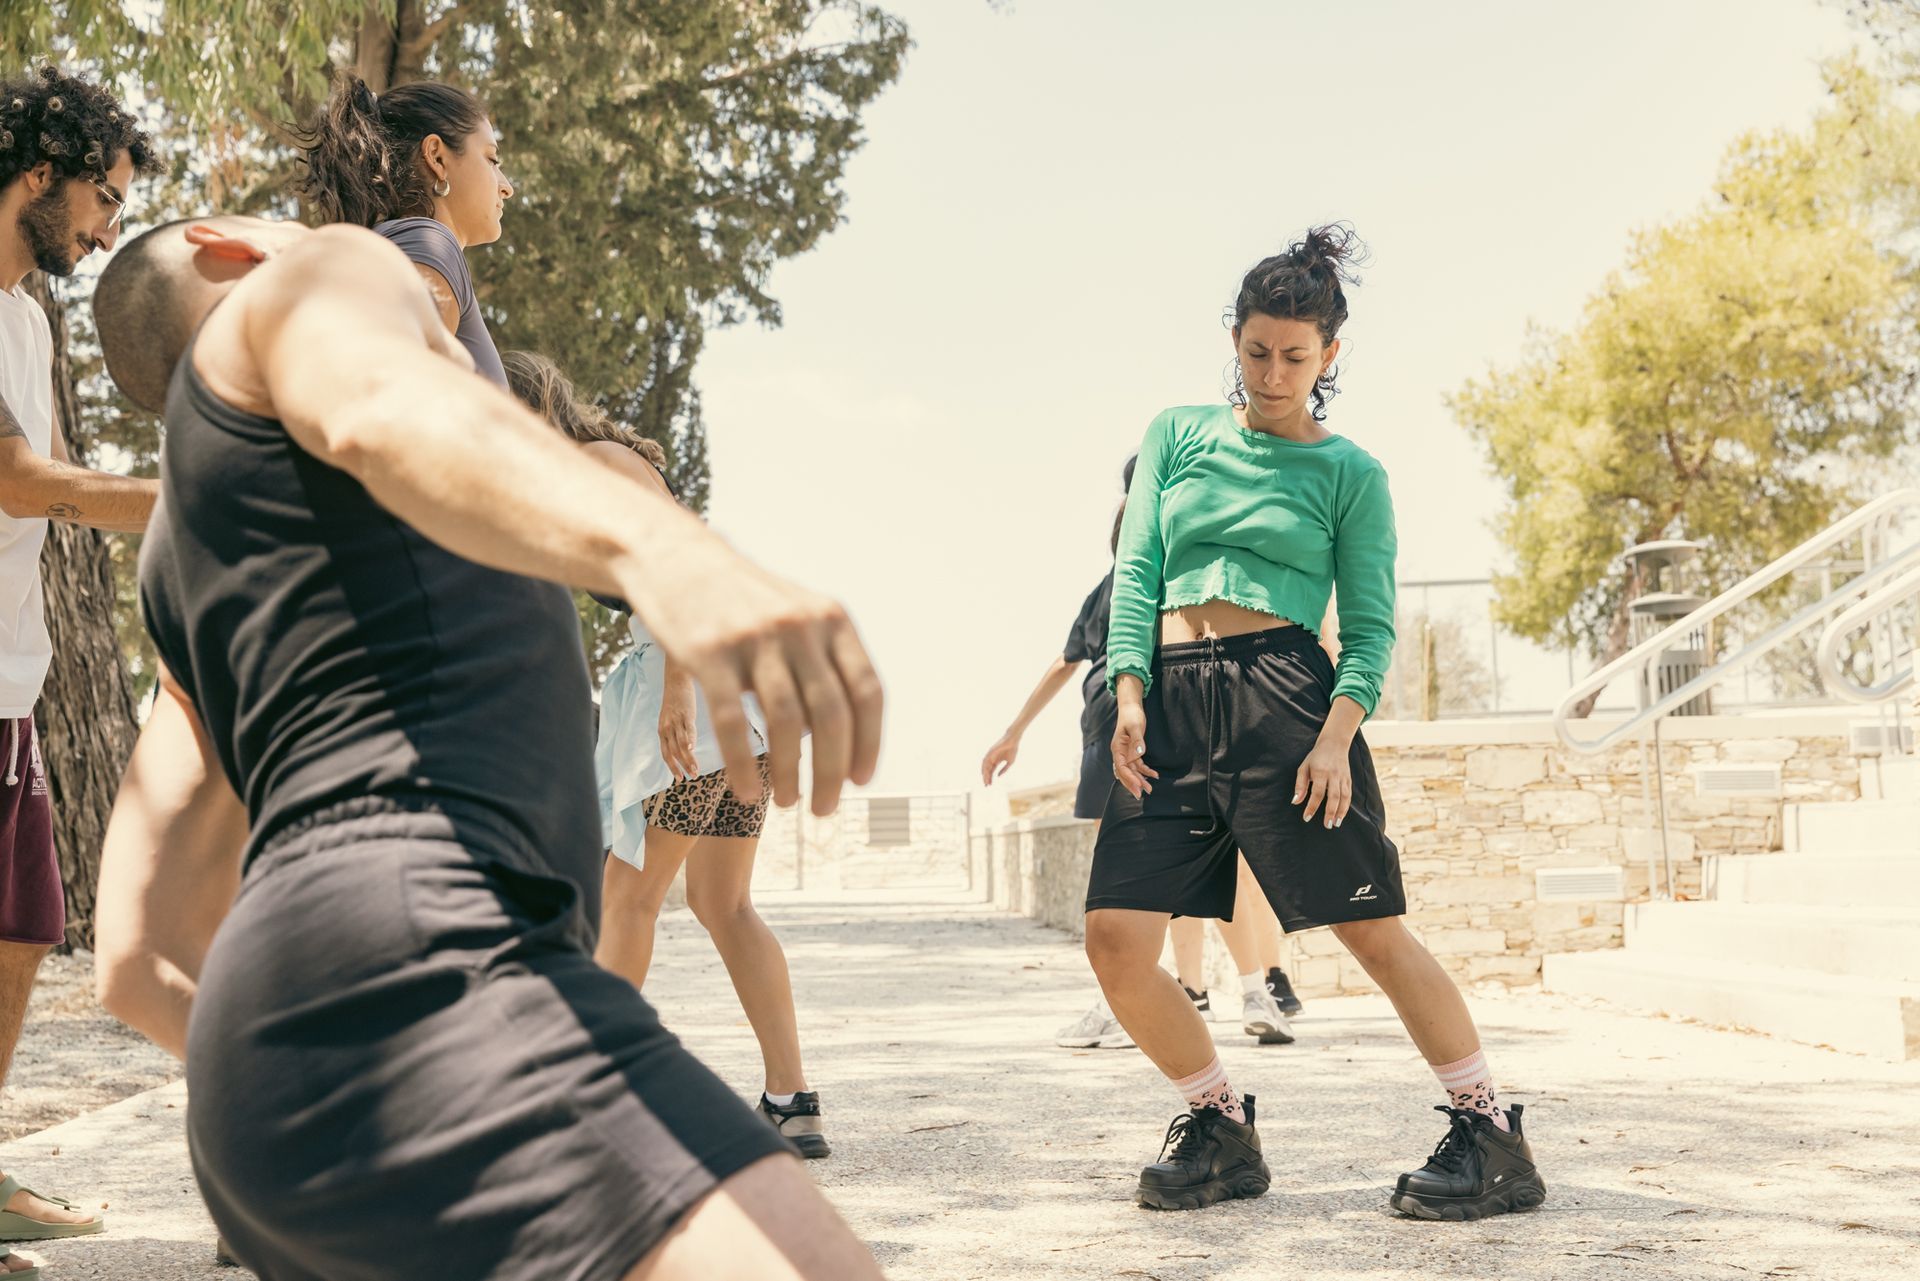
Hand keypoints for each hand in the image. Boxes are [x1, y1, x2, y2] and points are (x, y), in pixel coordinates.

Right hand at [621, 544, 881, 816]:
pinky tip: (747, 793)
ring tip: (787, 801)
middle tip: (825, 809)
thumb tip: (847, 737)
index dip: (869, 743)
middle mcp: (800, 626)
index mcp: (832, 618)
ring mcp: (755, 638)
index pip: (867, 691)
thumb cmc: (742, 602)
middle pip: (832, 715)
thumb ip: (826, 663)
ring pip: (787, 724)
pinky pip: (733, 723)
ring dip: (792, 774)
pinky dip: (744, 766)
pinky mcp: (709, 653)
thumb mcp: (797, 615)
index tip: (861, 781)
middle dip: (833, 772)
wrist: (675, 558)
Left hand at [657, 675, 699, 782]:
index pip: (666, 754)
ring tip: (696, 770)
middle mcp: (667, 728)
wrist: (676, 679)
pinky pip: (688, 729)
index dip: (672, 767)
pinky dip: (690, 739)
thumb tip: (686, 746)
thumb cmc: (676, 699)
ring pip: (681, 744)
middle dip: (682, 767)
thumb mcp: (671, 718)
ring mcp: (676, 721)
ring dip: (689, 759)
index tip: (679, 779)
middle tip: (691, 778)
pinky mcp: (686, 713)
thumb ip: (675, 732)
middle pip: (674, 752)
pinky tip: (693, 748)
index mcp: (662, 731)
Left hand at [981, 733, 1018, 785]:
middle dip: (986, 778)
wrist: (1013, 740)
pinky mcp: (990, 751)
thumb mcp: (1010, 762)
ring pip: (985, 766)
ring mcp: (990, 755)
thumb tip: (998, 776)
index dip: (990, 778)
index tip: (990, 785)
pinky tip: (984, 772)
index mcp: (996, 761)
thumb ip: (1004, 769)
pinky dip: (984, 766)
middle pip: (987, 770)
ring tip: (985, 780)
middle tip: (986, 785)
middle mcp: (992, 759)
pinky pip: (985, 760)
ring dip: (985, 773)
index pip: (991, 771)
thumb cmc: (1012, 750)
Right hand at [1111, 703, 1157, 797]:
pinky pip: (1138, 765)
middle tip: (1141, 794)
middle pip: (1125, 773)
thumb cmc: (1131, 716)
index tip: (1138, 786)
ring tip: (1149, 789)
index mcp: (1117, 748)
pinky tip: (1154, 775)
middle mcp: (1120, 753)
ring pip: (1132, 771)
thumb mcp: (1135, 726)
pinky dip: (1145, 771)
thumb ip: (1137, 740)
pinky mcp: (1133, 752)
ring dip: (1140, 780)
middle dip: (1132, 784)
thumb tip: (1139, 753)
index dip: (1129, 778)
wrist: (1131, 708)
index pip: (1121, 768)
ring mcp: (1126, 754)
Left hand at [1294, 738, 1351, 827]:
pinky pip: (1349, 795)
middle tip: (1327, 825)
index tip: (1306, 818)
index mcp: (1320, 772)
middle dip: (1330, 813)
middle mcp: (1333, 775)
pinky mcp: (1349, 779)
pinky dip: (1346, 806)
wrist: (1334, 744)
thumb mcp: (1304, 767)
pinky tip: (1341, 815)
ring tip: (1336, 824)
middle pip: (1333, 797)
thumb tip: (1295, 802)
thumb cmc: (1316, 757)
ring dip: (1340, 812)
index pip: (1317, 793)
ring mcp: (1342, 777)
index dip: (1312, 807)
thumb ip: (1300, 785)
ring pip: (1344, 797)